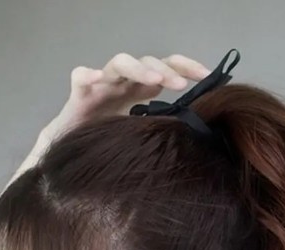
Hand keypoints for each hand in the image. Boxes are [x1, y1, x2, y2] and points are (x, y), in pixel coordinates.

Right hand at [41, 52, 211, 141]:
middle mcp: (123, 82)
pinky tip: (95, 77)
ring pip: (119, 63)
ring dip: (138, 68)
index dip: (187, 68)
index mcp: (140, 90)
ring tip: (154, 80)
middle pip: (147, 62)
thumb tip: (197, 130)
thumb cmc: (110, 140)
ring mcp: (102, 85)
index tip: (208, 76)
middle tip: (181, 85)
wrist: (77, 151)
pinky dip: (86, 74)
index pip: (166, 69)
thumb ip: (162, 124)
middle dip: (166, 70)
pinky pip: (80, 76)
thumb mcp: (143, 133)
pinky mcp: (79, 94)